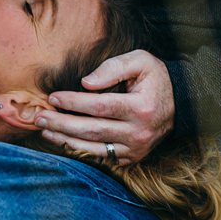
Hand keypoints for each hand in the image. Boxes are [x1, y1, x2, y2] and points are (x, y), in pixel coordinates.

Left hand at [38, 49, 175, 164]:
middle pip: (92, 130)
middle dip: (62, 123)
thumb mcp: (141, 62)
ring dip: (65, 139)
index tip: (53, 97)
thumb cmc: (156, 78)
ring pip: (93, 147)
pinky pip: (101, 155)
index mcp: (141, 107)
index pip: (99, 106)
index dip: (73, 103)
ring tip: (44, 130)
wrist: (181, 104)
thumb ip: (113, 68)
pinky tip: (63, 140)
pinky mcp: (132, 157)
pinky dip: (80, 149)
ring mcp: (136, 148)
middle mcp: (139, 132)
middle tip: (39, 117)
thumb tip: (85, 83)